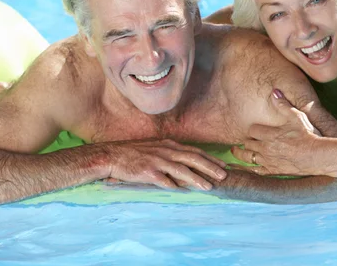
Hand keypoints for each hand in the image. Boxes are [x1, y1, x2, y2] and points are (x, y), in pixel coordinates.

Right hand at [105, 139, 227, 190]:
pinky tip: (182, 192)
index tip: (223, 166)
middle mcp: (166, 151)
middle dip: (210, 167)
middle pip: (193, 159)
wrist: (112, 156)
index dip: (210, 159)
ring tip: (209, 187)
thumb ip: (172, 156)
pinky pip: (163, 180)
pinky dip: (173, 185)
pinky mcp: (147, 171)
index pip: (195, 152)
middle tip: (224, 176)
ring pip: (181, 170)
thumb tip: (187, 167)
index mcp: (170, 146)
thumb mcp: (156, 150)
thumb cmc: (134, 154)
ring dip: (196, 179)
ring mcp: (157, 161)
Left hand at [231, 89, 326, 175]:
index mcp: (269, 134)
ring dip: (240, 154)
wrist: (317, 156)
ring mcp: (268, 161)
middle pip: (248, 143)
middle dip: (246, 140)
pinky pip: (255, 171)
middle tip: (245, 139)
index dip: (252, 129)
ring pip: (248, 157)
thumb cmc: (308, 135)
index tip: (254, 129)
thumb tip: (274, 92)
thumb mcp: (297, 116)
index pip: (252, 130)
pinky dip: (246, 170)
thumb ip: (283, 105)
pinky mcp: (273, 171)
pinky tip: (241, 169)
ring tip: (235, 151)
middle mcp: (265, 148)